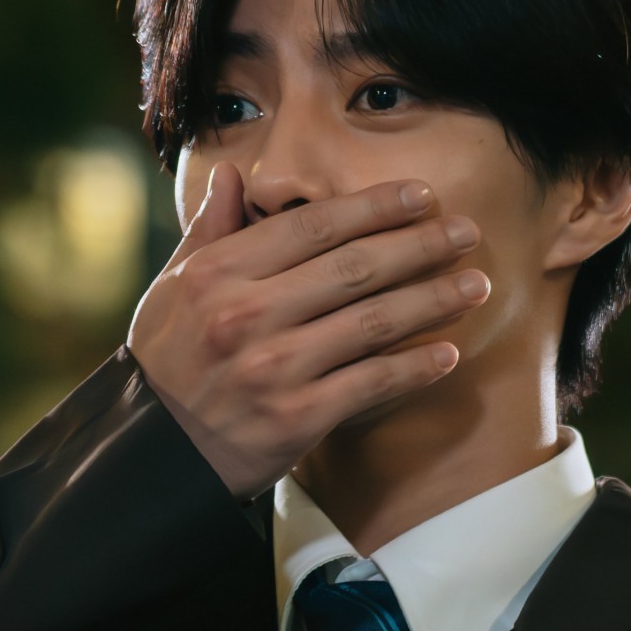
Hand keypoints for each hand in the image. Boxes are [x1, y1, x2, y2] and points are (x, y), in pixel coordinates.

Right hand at [125, 162, 490, 499]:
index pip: (315, 227)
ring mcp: (273, 367)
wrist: (154, 453)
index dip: (376, 207)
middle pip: (354, 268)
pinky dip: (414, 367)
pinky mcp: (295, 417)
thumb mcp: (174, 286)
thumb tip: (237, 178)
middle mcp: (246, 314)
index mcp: (220, 272)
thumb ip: (211, 230)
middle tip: (468, 232)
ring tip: (476, 285)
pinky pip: (370, 383)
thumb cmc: (169, 361)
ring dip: (434, 301)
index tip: (422, 195)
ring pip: (372, 322)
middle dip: (421, 246)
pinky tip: (448, 353)